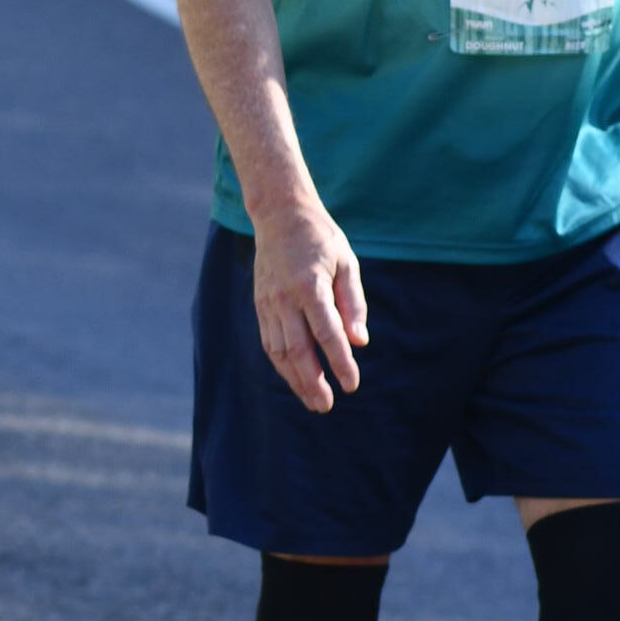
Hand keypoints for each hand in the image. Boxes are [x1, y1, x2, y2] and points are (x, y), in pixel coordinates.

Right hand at [250, 196, 367, 413]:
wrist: (279, 214)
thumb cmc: (321, 238)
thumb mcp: (347, 263)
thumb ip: (353, 303)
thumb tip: (359, 341)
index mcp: (310, 286)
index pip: (327, 334)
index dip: (340, 363)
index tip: (352, 384)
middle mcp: (284, 298)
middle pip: (298, 350)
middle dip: (313, 382)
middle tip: (327, 406)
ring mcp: (268, 303)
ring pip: (279, 351)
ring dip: (295, 380)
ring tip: (313, 401)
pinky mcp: (260, 305)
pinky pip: (269, 342)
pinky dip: (282, 365)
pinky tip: (295, 378)